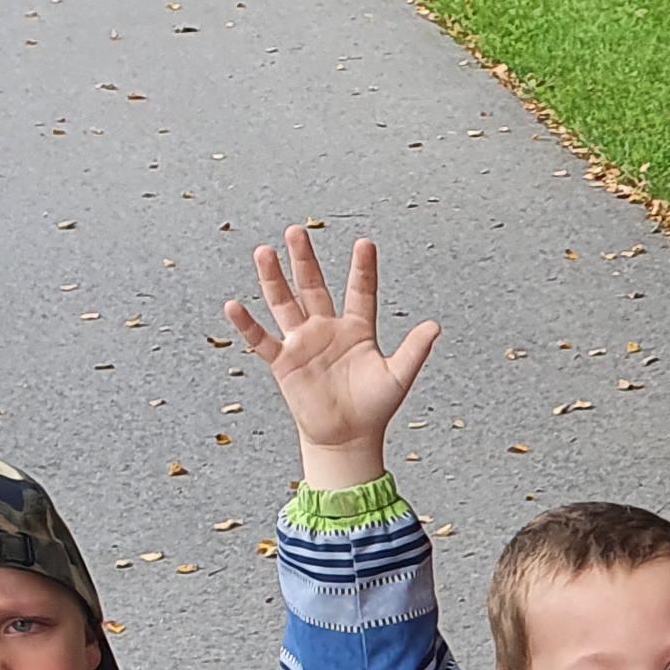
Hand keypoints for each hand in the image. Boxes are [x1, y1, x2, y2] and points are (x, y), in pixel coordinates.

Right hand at [226, 229, 439, 490]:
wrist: (347, 438)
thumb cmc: (374, 408)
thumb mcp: (398, 377)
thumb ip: (414, 350)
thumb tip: (435, 326)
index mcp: (357, 329)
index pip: (360, 292)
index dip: (363, 269)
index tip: (365, 244)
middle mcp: (327, 329)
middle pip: (313, 287)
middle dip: (305, 260)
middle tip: (297, 231)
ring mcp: (303, 343)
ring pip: (285, 304)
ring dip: (273, 279)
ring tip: (264, 252)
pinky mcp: (284, 362)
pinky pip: (262, 340)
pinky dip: (247, 325)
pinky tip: (234, 305)